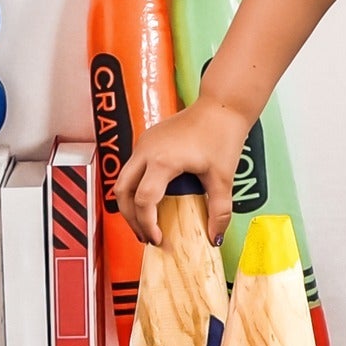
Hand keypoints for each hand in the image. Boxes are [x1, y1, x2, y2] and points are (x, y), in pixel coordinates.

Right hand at [113, 96, 251, 248]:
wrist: (222, 106)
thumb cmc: (222, 135)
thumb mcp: (223, 178)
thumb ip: (219, 211)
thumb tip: (215, 237)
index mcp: (162, 161)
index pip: (143, 201)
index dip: (147, 224)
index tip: (158, 239)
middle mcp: (146, 151)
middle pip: (122, 192)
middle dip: (130, 218)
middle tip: (146, 236)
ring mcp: (144, 143)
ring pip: (123, 179)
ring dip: (130, 203)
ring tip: (146, 222)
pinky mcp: (147, 140)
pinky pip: (132, 168)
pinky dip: (136, 187)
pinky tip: (152, 199)